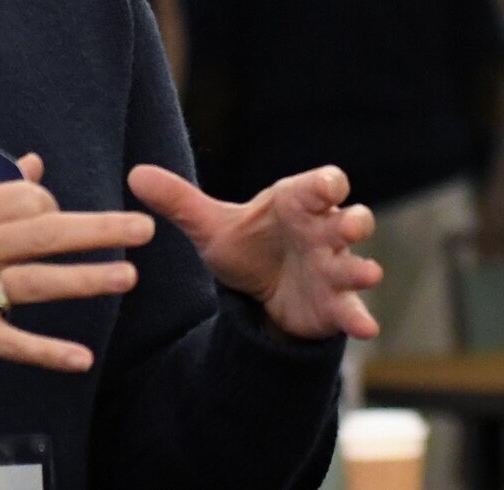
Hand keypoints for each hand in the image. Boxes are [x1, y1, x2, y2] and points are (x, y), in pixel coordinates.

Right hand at [0, 154, 155, 388]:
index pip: (27, 200)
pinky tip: (81, 358)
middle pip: (43, 232)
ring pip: (35, 282)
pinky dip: (47, 351)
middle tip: (142, 228)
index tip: (68, 220)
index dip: (56, 207)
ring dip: (85, 280)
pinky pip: (11, 342)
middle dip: (97, 229)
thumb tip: (31, 163)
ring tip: (126, 277)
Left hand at [128, 163, 381, 341]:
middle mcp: (322, 232)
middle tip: (350, 225)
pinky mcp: (334, 304)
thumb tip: (134, 173)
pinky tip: (368, 330)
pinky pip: (351, 310)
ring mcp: (332, 268)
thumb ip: (179, 201)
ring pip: (354, 263)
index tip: (326, 186)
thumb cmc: (248, 244)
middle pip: (349, 219)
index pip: (319, 185)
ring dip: (361, 268)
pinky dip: (360, 318)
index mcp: (297, 204)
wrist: (260, 292)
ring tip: (368, 274)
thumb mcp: (211, 227)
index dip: (325, 184)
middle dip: (353, 221)